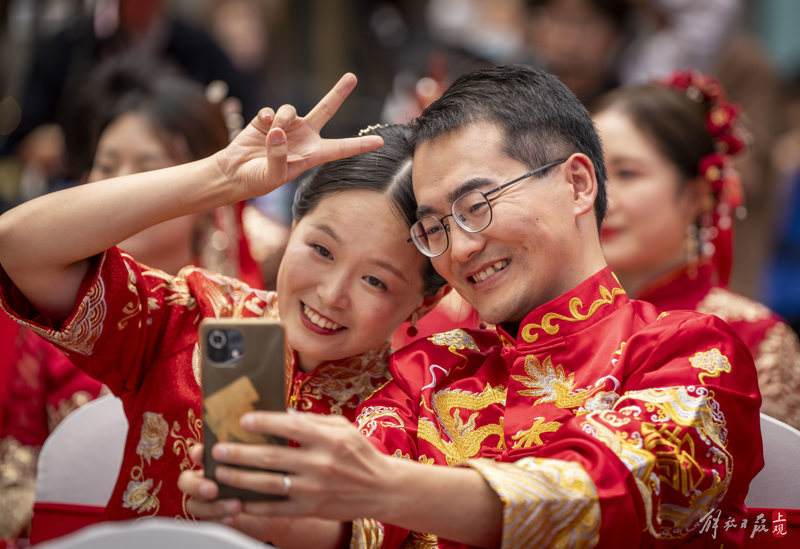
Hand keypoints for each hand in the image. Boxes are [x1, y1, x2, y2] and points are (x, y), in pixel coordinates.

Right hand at [178, 444, 293, 541]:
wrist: (283, 499)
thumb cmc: (274, 470)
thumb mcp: (271, 455)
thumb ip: (266, 440)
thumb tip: (282, 413)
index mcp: (217, 459)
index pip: (199, 453)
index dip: (197, 453)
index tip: (203, 453)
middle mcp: (208, 478)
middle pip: (187, 481)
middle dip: (196, 485)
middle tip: (213, 489)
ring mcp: (209, 500)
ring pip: (195, 504)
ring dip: (213, 506)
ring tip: (235, 505)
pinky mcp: (216, 518)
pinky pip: (208, 522)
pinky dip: (220, 520)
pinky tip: (232, 519)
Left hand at [209, 411, 390, 521]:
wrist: (382, 489)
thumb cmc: (361, 454)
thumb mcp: (343, 428)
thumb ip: (313, 420)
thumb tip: (283, 414)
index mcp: (328, 439)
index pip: (290, 426)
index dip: (264, 422)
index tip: (243, 419)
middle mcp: (320, 463)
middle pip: (271, 456)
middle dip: (240, 452)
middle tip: (218, 448)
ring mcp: (314, 488)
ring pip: (268, 483)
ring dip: (240, 477)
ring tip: (220, 472)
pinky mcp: (311, 508)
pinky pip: (277, 508)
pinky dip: (255, 505)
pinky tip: (237, 500)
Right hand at [214, 73, 383, 199]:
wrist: (234, 173)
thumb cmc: (257, 180)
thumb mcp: (272, 176)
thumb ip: (278, 156)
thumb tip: (279, 131)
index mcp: (312, 155)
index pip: (340, 149)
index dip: (360, 145)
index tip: (380, 142)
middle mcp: (304, 137)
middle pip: (326, 110)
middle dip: (338, 93)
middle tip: (352, 76)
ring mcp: (287, 126)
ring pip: (292, 110)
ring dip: (282, 120)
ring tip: (271, 135)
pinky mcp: (268, 119)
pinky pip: (273, 111)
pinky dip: (267, 118)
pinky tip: (262, 127)